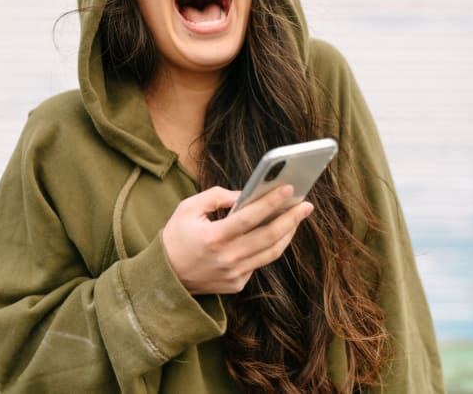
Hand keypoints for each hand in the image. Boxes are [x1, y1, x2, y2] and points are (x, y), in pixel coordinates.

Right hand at [161, 184, 313, 294]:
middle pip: (268, 237)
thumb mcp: (188, 208)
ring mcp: (233, 274)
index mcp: (212, 237)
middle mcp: (226, 258)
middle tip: (306, 205)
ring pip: (271, 252)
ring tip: (298, 217)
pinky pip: (260, 262)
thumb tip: (244, 194)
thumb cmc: (177, 236)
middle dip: (291, 219)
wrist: (166, 277)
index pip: (249, 218)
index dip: (270, 203)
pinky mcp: (237, 284)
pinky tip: (279, 232)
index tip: (288, 189)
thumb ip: (216, 196)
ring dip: (288, 233)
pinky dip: (271, 246)